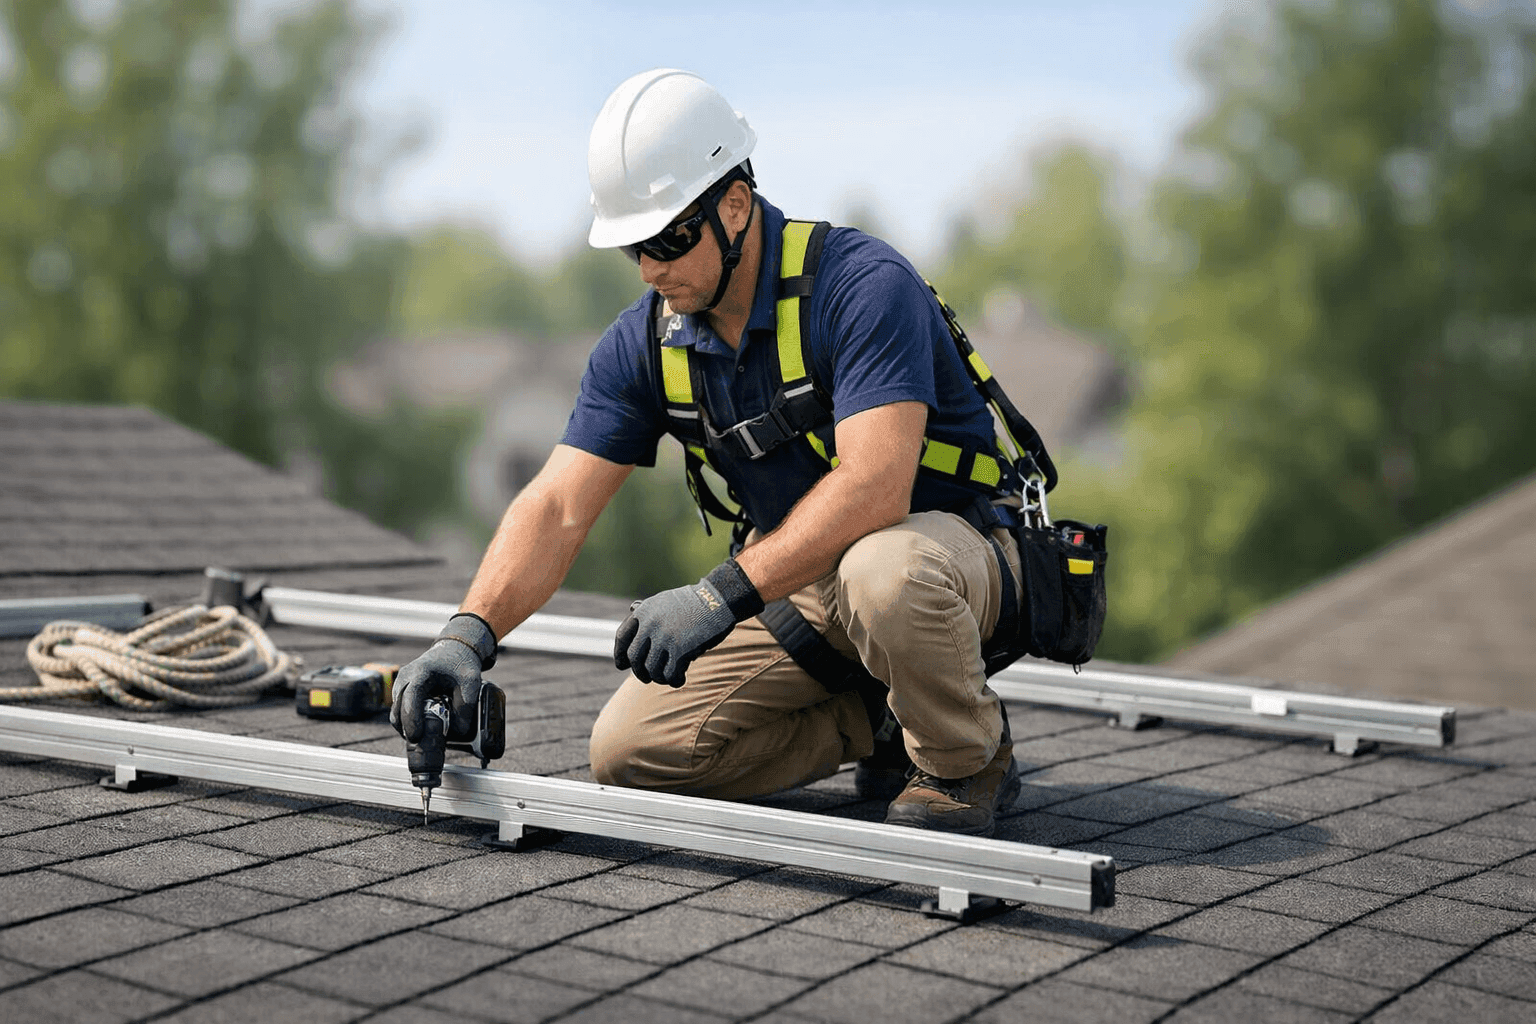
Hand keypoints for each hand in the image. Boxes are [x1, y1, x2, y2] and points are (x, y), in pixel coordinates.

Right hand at [391, 614, 497, 741]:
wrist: (453, 650)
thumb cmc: (461, 664)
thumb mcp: (471, 682)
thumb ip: (466, 706)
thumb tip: (458, 732)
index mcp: (421, 672)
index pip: (411, 696)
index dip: (411, 717)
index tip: (416, 736)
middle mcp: (406, 678)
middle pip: (398, 708)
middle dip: (406, 728)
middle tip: (420, 744)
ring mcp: (402, 685)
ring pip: (396, 711)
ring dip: (406, 727)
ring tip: (423, 740)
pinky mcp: (403, 692)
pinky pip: (400, 710)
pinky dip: (408, 721)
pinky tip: (421, 730)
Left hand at [614, 559, 763, 687]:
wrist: (718, 599)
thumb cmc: (694, 601)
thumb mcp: (665, 600)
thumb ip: (647, 608)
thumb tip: (631, 608)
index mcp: (644, 612)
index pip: (622, 638)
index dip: (620, 654)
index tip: (622, 665)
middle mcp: (650, 625)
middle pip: (635, 658)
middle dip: (640, 672)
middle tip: (647, 678)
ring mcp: (664, 638)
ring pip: (652, 670)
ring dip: (659, 678)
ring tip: (668, 678)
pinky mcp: (680, 650)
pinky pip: (670, 675)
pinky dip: (674, 681)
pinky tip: (680, 680)